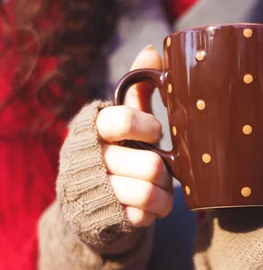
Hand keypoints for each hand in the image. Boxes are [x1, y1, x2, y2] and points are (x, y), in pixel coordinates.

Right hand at [96, 46, 172, 227]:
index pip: (121, 121)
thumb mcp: (125, 120)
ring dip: (163, 191)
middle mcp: (91, 160)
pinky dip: (157, 210)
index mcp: (93, 129)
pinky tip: (152, 204)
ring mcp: (99, 192)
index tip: (155, 131)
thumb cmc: (117, 151)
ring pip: (149, 193)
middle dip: (163, 168)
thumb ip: (137, 89)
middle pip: (149, 165)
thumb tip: (153, 51)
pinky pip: (147, 216)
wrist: (93, 202)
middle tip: (162, 167)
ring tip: (160, 186)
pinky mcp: (109, 218)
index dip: (146, 127)